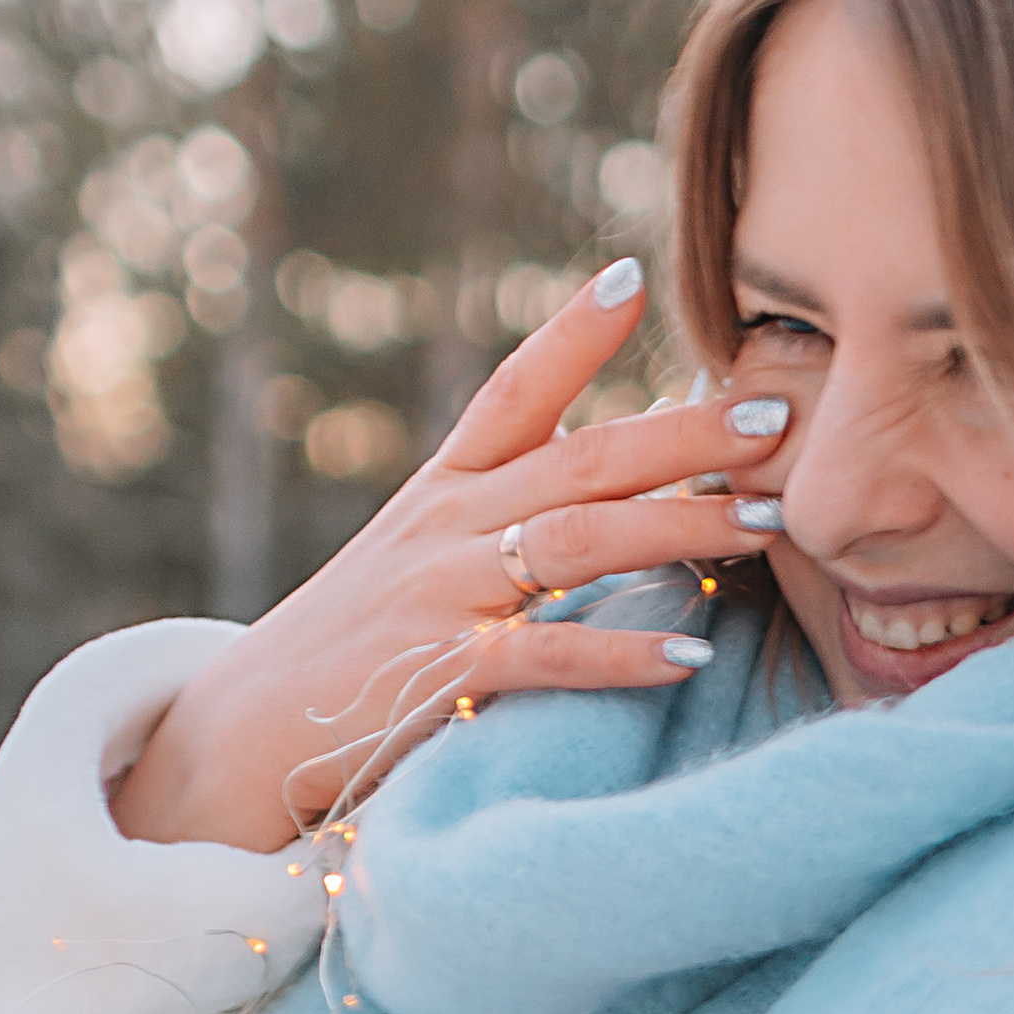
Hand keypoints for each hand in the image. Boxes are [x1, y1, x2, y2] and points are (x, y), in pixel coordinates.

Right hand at [111, 262, 791, 852]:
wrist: (236, 739)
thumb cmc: (351, 653)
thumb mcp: (419, 559)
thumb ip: (499, 512)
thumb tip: (602, 468)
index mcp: (442, 490)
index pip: (513, 390)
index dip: (572, 332)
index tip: (636, 274)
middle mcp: (445, 526)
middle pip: (581, 459)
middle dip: (685, 434)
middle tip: (778, 414)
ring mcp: (442, 595)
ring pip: (577, 540)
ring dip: (680, 530)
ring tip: (766, 525)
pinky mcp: (439, 672)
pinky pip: (547, 655)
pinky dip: (620, 652)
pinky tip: (690, 653)